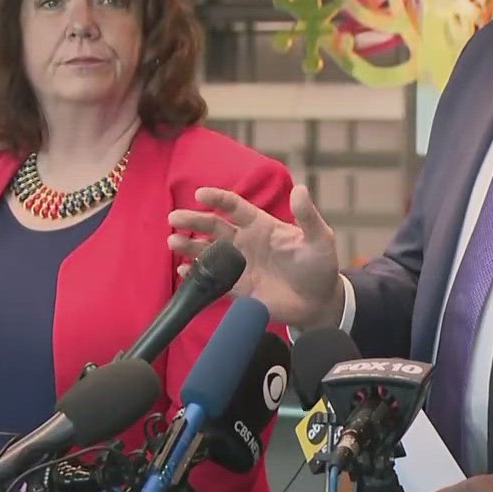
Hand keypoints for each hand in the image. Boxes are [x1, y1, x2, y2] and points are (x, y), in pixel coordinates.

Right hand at [168, 184, 341, 327]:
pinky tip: (183, 271)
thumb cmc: (319, 266)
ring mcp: (238, 265)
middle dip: (193, 220)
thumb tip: (300, 189)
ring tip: (173, 242)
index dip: (217, 197)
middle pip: (213, 226)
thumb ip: (308, 216)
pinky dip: (196, 276)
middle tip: (174, 217)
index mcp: (260, 224)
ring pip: (207, 251)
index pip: (233, 205)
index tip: (201, 193)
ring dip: (188, 246)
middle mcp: (244, 241)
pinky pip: (211, 280)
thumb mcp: (319, 239)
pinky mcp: (237, 288)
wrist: (319, 302)